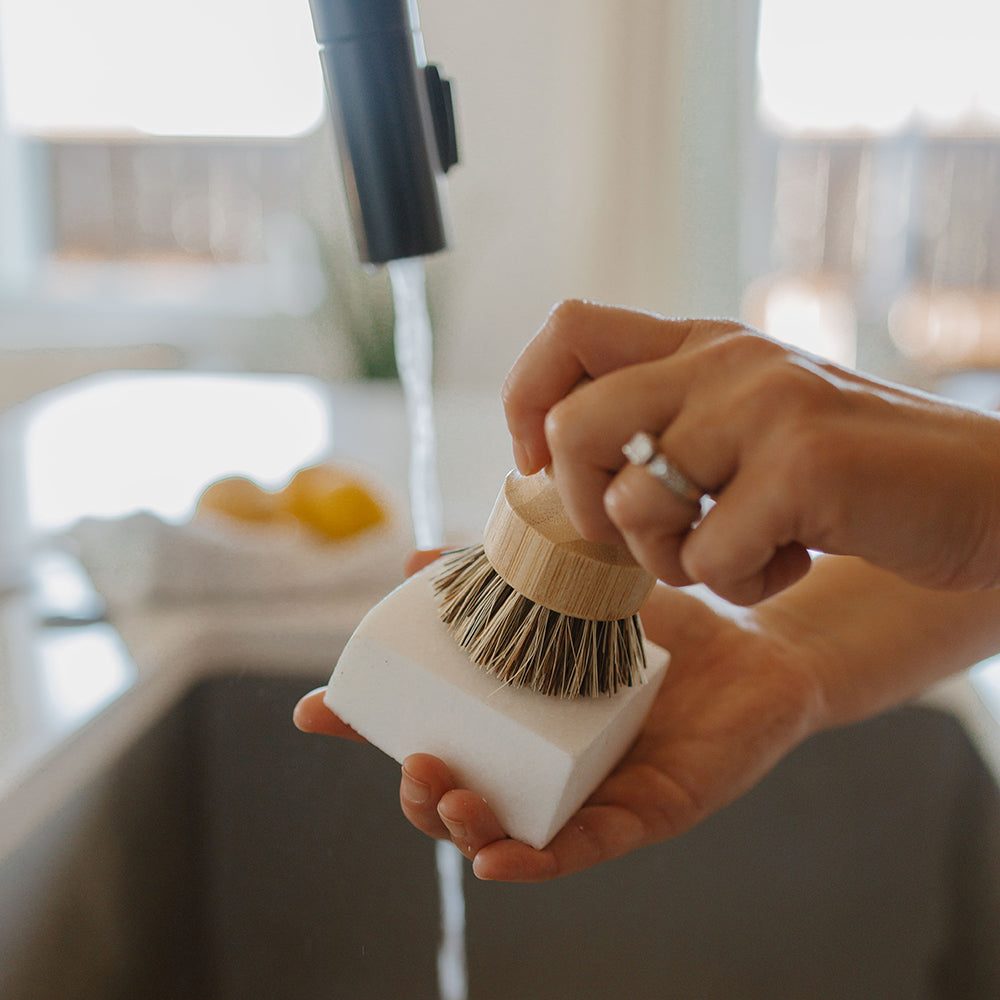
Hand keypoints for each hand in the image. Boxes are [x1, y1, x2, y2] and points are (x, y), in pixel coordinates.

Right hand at [296, 562, 826, 881]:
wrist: (759, 640)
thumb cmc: (662, 619)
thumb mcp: (575, 584)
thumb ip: (504, 570)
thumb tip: (418, 559)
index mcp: (515, 707)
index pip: (430, 722)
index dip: (369, 723)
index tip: (317, 710)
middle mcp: (541, 755)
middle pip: (459, 789)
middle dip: (418, 788)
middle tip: (413, 759)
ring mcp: (588, 788)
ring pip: (508, 829)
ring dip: (462, 824)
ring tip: (447, 795)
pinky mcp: (644, 812)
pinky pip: (584, 846)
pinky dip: (538, 857)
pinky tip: (498, 858)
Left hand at [503, 299, 999, 602]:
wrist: (979, 491)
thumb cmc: (846, 474)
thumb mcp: (745, 424)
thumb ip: (664, 423)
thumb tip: (552, 458)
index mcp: (699, 345)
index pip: (568, 329)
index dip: (526, 400)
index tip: (537, 466)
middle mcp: (725, 360)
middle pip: (575, 427)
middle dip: (589, 508)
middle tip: (645, 536)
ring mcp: (765, 404)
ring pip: (637, 502)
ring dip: (672, 559)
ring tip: (734, 551)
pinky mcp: (804, 463)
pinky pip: (709, 555)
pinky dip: (739, 581)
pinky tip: (790, 559)